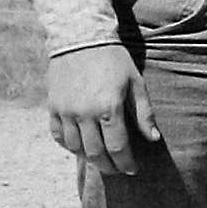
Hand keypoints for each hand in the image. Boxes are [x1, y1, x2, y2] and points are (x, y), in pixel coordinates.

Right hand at [46, 43, 159, 174]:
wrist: (80, 37)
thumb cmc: (113, 59)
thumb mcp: (135, 82)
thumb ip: (143, 113)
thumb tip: (153, 139)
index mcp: (109, 108)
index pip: (118, 148)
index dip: (125, 162)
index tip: (132, 169)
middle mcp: (85, 114)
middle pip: (96, 153)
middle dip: (109, 166)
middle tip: (116, 170)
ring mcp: (66, 111)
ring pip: (76, 148)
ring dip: (89, 159)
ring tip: (100, 162)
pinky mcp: (53, 107)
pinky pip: (58, 135)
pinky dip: (68, 146)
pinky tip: (79, 148)